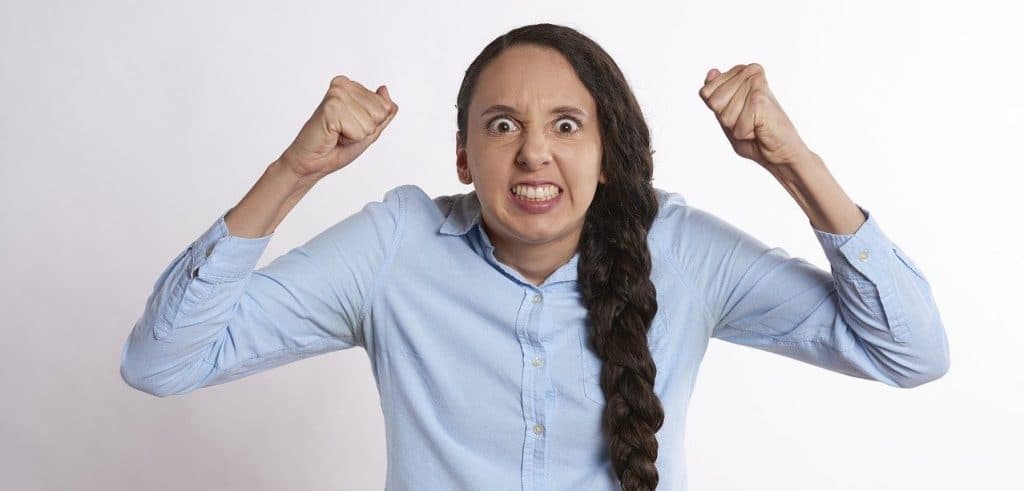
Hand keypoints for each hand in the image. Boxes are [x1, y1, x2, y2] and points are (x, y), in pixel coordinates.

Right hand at [278, 75, 398, 178]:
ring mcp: (336, 95)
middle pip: (380, 112)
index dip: (373, 124)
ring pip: (370, 122)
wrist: (312, 162)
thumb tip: (384, 90)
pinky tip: (333, 135)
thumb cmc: (337, 147)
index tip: (352, 126)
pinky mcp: (331, 108)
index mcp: (351, 87)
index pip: (386, 106)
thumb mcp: (369, 130)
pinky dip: (349, 139)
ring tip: (338, 133)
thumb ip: (382, 111)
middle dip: (366, 129)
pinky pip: (359, 131)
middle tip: (344, 131)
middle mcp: (343, 86)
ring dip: (356, 135)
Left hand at [699, 63, 811, 168]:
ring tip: (755, 124)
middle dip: (726, 118)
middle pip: (713, 102)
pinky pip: (735, 125)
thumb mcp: (727, 112)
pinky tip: (760, 128)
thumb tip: (711, 72)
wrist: (781, 150)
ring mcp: (755, 85)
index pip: (706, 92)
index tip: (739, 113)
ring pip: (723, 114)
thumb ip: (715, 94)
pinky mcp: (759, 99)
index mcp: (742, 72)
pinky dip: (744, 133)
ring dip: (736, 127)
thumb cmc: (755, 135)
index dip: (718, 111)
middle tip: (747, 120)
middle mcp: (750, 73)